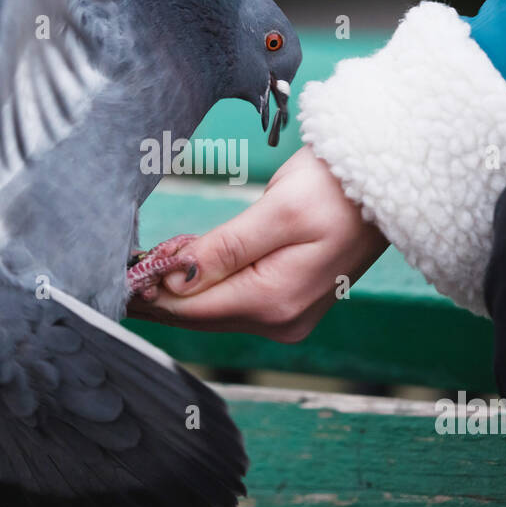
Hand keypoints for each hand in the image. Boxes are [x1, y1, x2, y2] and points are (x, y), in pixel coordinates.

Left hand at [127, 146, 388, 342]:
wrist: (391, 185)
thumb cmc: (339, 187)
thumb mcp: (278, 209)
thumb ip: (224, 248)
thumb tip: (174, 279)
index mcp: (274, 301)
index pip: (190, 308)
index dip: (148, 292)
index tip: (114, 273)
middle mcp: (281, 322)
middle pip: (198, 314)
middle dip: (158, 291)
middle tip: (123, 262)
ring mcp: (287, 317)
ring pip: (214, 309)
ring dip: (180, 287)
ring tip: (148, 259)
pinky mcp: (290, 304)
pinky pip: (234, 300)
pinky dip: (206, 284)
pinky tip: (187, 261)